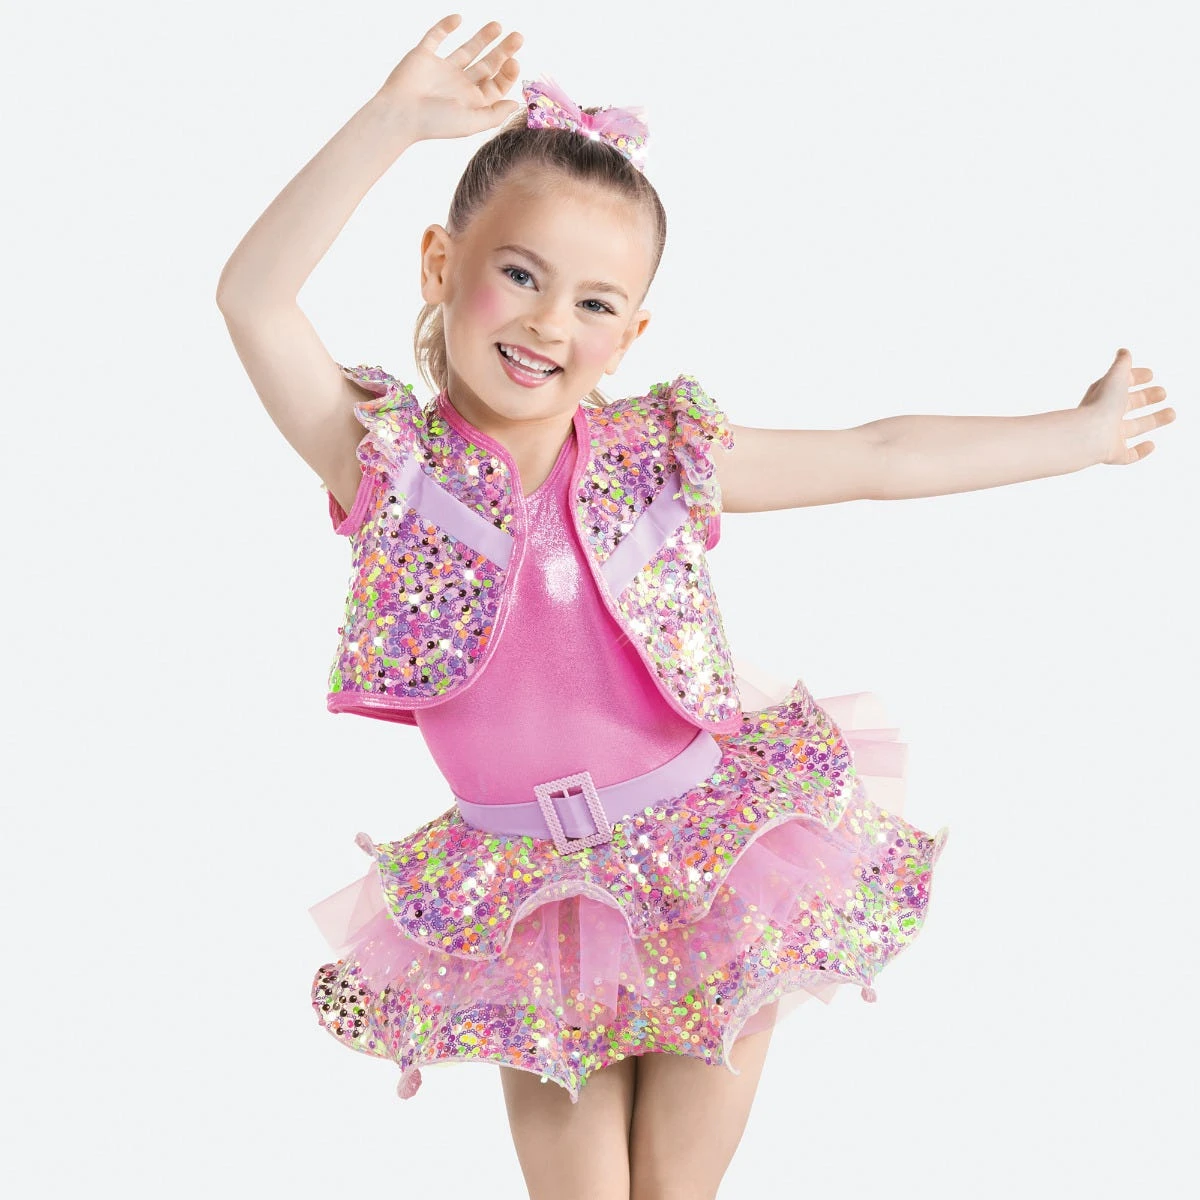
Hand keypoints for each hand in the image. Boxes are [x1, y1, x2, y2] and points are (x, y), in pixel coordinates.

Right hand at [375, 14, 523, 141]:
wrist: (400, 114)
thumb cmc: (435, 123)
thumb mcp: (472, 123)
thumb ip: (495, 114)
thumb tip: (516, 103)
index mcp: (471, 102)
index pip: (496, 85)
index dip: (508, 73)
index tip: (514, 61)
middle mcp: (459, 85)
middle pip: (486, 65)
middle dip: (503, 51)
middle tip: (518, 37)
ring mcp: (441, 70)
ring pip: (467, 50)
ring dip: (483, 37)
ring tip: (498, 26)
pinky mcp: (423, 56)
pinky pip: (436, 37)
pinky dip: (446, 26)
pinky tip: (458, 19)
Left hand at [1077, 348, 1176, 465]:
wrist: (1088, 436)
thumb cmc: (1102, 405)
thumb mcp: (1116, 377)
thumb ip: (1122, 364)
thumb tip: (1124, 351)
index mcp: (1104, 396)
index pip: (1121, 384)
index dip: (1135, 378)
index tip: (1151, 375)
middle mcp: (1106, 416)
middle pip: (1129, 405)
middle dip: (1146, 398)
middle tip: (1163, 393)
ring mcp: (1109, 435)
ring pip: (1134, 427)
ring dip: (1153, 420)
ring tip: (1172, 413)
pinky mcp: (1113, 454)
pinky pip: (1127, 455)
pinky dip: (1140, 451)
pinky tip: (1151, 445)